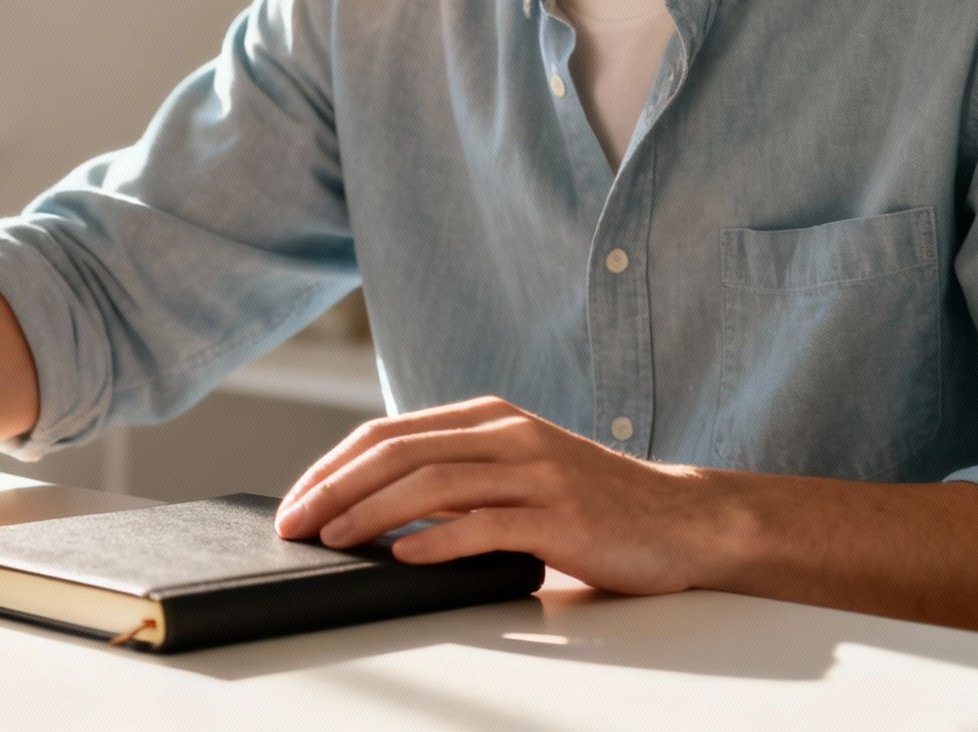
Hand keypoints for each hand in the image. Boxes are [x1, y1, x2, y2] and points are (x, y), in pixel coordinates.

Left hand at [274, 395, 729, 595]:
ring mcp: (537, 473)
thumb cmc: (590, 502)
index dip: (332, 466)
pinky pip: (487, 524)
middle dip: (334, 488)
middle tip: (294, 523)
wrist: (682, 518)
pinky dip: (439, 539)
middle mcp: (507, 435)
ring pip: (433, 482)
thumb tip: (371, 508)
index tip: (294, 502)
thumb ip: (456, 477)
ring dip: (372, 512)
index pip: (387, 433)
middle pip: (397, 452)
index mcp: (488, 419)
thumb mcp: (514, 471)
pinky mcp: (563, 516)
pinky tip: (406, 557)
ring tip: (333, 538)